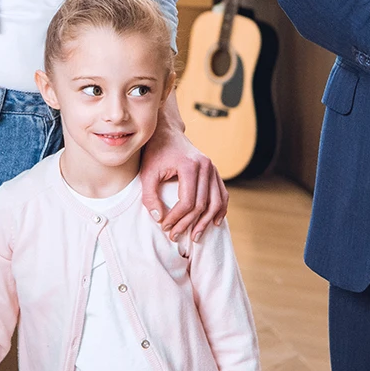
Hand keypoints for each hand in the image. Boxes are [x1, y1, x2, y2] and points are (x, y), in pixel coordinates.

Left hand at [140, 97, 227, 242]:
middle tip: (174, 236)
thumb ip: (150, 196)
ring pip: (216, 202)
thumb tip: (160, 219)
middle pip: (202, 204)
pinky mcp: (214, 171)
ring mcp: (213, 168)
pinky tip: (214, 223)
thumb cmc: (155, 152)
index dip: (176, 218)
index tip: (164, 227)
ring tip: (195, 237)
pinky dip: (220, 209)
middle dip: (188, 224)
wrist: (167, 132)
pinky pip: (222, 194)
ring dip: (206, 222)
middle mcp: (206, 166)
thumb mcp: (147, 173)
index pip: (188, 201)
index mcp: (190, 165)